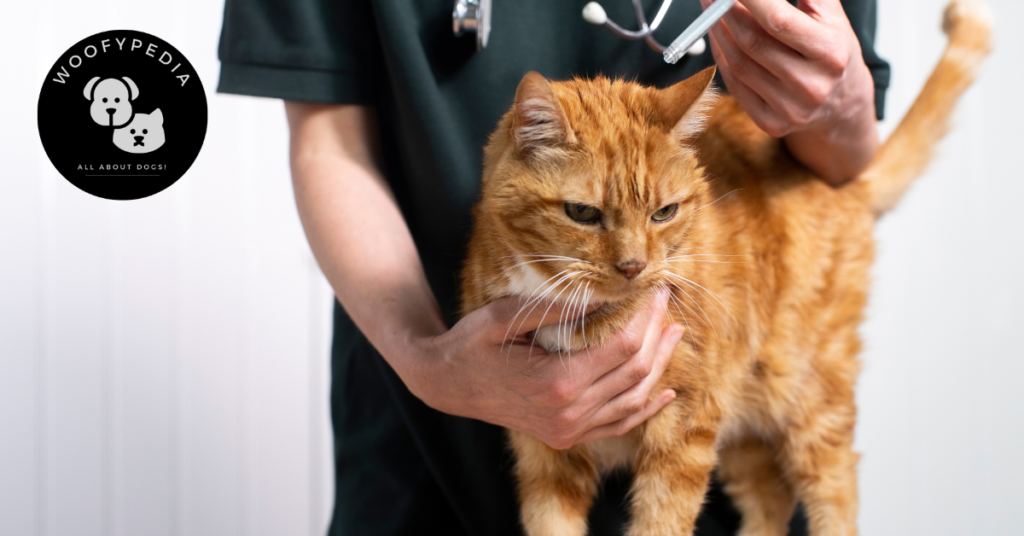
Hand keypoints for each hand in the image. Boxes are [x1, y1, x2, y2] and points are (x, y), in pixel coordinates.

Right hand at [407, 290, 683, 449]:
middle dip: (658, 335)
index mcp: (556, 381)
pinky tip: (664, 392)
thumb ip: (556, 308)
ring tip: (674, 336)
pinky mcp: (566, 436)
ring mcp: (569, 429)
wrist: (445, 384)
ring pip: (634, 400)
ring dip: (660, 367)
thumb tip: (605, 293)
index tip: (655, 292)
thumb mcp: (505, 316)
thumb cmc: (470, 344)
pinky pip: (618, 425)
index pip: (623, 348)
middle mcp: (569, 412)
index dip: (646, 318)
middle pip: (636, 373)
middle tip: (667, 304)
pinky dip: (645, 408)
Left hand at [700, 0, 878, 183]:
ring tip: (711, 10)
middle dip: (724, 12)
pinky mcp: (770, 123)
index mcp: (830, 53)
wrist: (842, 106)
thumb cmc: (833, 54)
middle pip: (752, 42)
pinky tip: (720, 38)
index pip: (779, 20)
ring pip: (738, 63)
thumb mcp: (832, 18)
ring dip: (718, 32)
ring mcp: (789, 108)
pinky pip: (734, 84)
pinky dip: (722, 57)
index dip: (749, 0)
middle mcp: (811, 85)